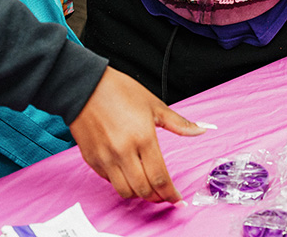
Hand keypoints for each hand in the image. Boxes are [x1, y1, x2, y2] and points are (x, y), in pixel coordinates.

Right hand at [68, 67, 205, 201]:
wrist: (84, 86)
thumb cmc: (119, 91)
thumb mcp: (154, 105)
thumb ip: (179, 123)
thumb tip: (201, 130)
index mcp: (143, 138)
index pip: (160, 178)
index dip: (171, 194)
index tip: (177, 199)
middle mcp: (123, 152)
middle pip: (144, 190)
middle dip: (158, 198)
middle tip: (165, 196)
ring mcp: (105, 158)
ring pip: (125, 191)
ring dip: (139, 194)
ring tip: (148, 188)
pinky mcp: (92, 160)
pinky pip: (109, 181)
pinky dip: (122, 183)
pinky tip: (129, 175)